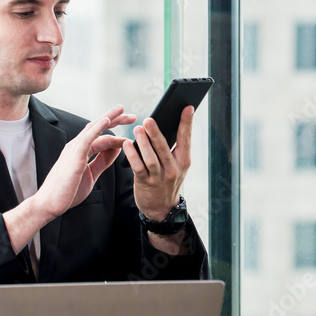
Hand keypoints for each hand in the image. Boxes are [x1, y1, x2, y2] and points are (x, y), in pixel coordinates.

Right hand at [32, 105, 134, 220]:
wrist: (50, 204)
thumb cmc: (67, 191)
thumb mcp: (91, 174)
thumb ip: (103, 161)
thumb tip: (116, 149)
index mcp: (81, 151)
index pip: (101, 136)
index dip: (116, 133)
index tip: (130, 133)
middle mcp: (77, 146)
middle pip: (98, 127)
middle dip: (115, 120)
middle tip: (132, 116)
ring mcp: (74, 150)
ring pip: (94, 128)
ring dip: (109, 118)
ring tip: (122, 111)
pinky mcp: (74, 156)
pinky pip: (87, 139)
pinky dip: (97, 128)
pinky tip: (107, 121)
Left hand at [123, 105, 192, 219]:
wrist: (162, 209)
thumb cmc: (168, 181)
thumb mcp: (177, 166)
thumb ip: (173, 149)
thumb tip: (165, 124)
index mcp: (184, 160)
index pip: (186, 138)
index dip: (186, 122)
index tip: (187, 107)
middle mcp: (174, 169)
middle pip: (164, 148)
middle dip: (156, 133)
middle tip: (149, 120)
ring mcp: (160, 177)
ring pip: (151, 158)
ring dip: (143, 143)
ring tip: (137, 130)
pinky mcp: (146, 183)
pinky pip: (138, 167)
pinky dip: (132, 155)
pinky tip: (127, 145)